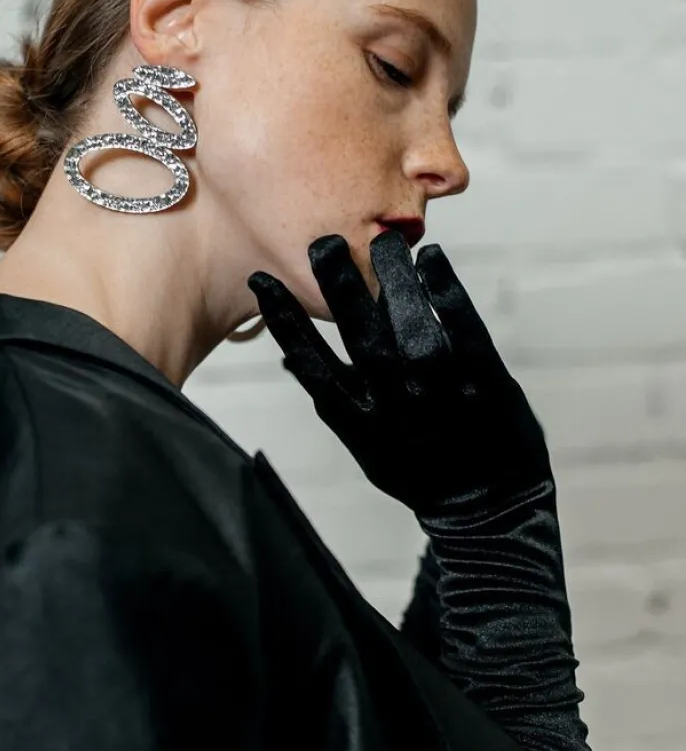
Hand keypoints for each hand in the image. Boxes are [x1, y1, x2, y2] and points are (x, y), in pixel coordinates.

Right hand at [248, 230, 551, 526]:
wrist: (489, 509)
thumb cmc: (418, 469)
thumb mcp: (366, 444)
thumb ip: (335, 399)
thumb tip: (292, 357)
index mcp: (357, 418)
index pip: (310, 362)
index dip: (283, 320)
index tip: (262, 280)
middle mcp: (394, 402)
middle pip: (357, 332)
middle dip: (336, 284)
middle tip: (323, 241)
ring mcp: (441, 390)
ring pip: (408, 322)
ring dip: (392, 276)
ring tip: (383, 241)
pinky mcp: (484, 379)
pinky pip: (462, 324)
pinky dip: (445, 289)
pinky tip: (433, 259)